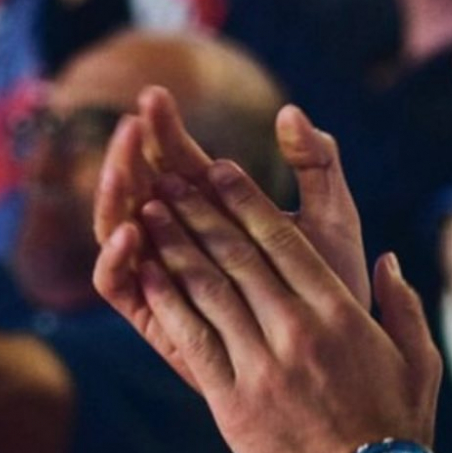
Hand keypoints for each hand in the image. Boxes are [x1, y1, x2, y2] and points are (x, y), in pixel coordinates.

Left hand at [93, 158, 440, 452]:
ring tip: (152, 211)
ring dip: (176, 245)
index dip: (246, 202)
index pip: (283, 243)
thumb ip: (402, 304)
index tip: (220, 172)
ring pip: (209, 289)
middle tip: (172, 178)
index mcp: (340, 312)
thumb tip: (387, 260)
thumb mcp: (418, 358)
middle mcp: (298, 329)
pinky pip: (193, 339)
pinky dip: (168, 301)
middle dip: (201, 211)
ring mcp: (263, 364)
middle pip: (239, 255)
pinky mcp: (234, 400)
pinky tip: (148, 272)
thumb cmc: (400, 426)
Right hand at [95, 87, 371, 309]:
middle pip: (137, 189)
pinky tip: (133, 229)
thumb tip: (290, 112)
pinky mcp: (156, 319)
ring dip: (114, 197)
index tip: (156, 97)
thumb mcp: (332, 217)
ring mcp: (163, 278)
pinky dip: (116, 258)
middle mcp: (181, 239)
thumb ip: (317, 165)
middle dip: (129, 155)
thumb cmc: (335, 283)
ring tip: (125, 169)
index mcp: (217, 208)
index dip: (162, 128)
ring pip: (119, 231)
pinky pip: (118, 287)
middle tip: (132, 125)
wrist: (337, 355)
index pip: (176, 160)